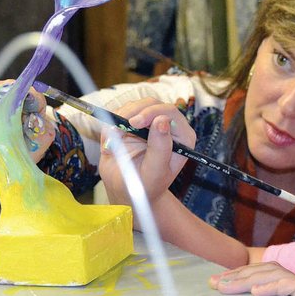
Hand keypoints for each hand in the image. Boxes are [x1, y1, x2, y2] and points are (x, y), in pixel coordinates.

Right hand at [98, 98, 195, 212]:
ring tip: (114, 138)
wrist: (127, 191)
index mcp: (182, 137)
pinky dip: (113, 122)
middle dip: (134, 111)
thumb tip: (162, 120)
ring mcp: (150, 123)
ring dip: (121, 117)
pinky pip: (122, 112)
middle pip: (152, 104)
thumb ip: (160, 148)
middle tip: (119, 127)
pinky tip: (112, 139)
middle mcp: (168, 126)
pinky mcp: (134, 123)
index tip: (134, 123)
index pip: (170, 112)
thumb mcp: (154, 172)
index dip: (152, 113)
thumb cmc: (145, 187)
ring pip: (135, 105)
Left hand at [209, 262, 294, 295]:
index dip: (236, 275)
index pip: (257, 272)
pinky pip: (290, 285)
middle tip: (216, 285)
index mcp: (283, 284)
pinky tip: (256, 292)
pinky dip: (272, 287)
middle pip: (264, 270)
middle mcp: (293, 281)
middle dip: (237, 276)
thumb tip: (226, 294)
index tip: (214, 282)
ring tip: (229, 288)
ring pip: (274, 274)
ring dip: (249, 280)